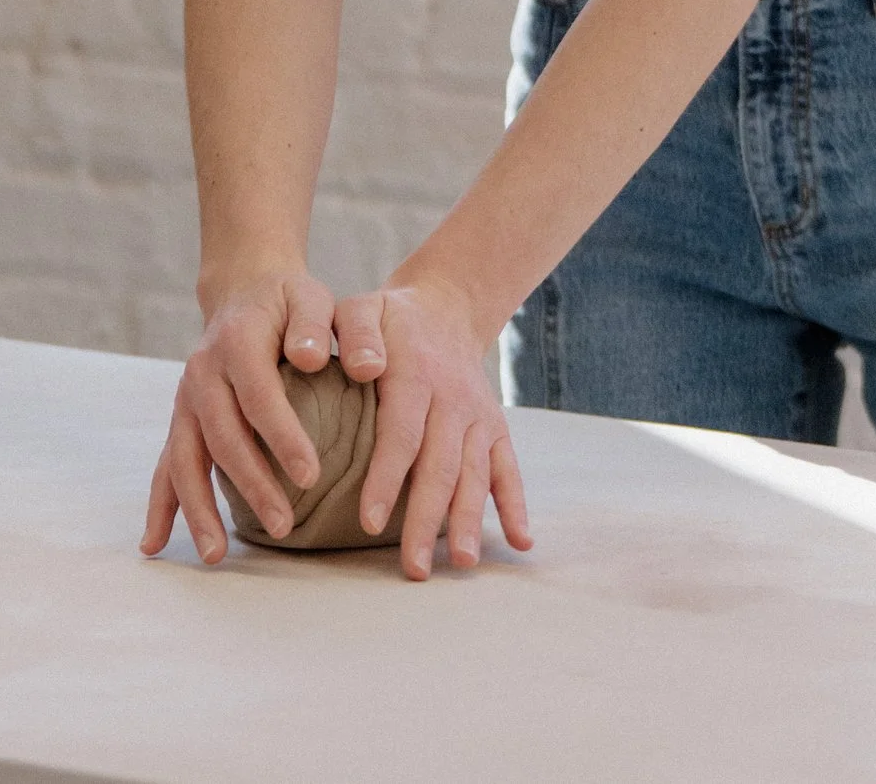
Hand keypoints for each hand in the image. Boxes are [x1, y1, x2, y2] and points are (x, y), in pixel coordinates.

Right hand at [141, 266, 337, 561]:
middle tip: (284, 524)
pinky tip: (154, 546)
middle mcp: (202, 374)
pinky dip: (159, 507)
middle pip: (222, 437)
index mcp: (236, 342)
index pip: (259, 396)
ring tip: (216, 555)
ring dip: (198, 510)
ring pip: (184, 460)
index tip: (312, 476)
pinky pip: (165, 467)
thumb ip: (315, 324)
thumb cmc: (288, 301)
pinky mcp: (181, 421)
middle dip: (251, 484)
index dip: (283, 436)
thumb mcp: (309, 296)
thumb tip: (312, 358)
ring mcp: (186, 401)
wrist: (245, 293)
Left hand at [336, 279, 535, 579]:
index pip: (402, 433)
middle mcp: (454, 401)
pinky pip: (508, 469)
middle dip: (428, 520)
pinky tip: (521, 541)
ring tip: (463, 564)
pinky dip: (516, 505)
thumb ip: (354, 333)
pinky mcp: (495, 429)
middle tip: (415, 568)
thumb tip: (363, 368)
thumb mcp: (361, 308)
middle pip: (441, 467)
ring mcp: (479, 418)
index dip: (387, 478)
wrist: (445, 309)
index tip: (371, 521)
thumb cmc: (390, 320)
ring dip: (470, 521)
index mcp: (416, 376)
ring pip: (475, 475)